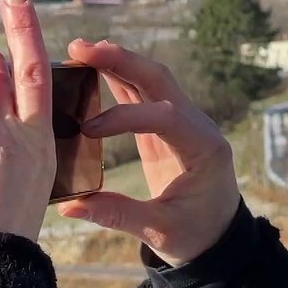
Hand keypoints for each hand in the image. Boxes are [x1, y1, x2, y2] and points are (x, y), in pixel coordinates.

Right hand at [57, 40, 238, 265]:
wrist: (217, 238)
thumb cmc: (196, 236)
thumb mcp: (159, 232)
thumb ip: (117, 215)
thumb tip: (69, 206)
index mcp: (204, 149)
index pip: (166, 117)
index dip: (125, 117)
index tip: (89, 130)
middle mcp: (198, 126)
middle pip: (160, 81)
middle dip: (121, 61)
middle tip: (80, 49)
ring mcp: (183, 121)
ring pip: (151, 79)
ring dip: (117, 62)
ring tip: (79, 50)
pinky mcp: (167, 126)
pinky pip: (144, 94)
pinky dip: (119, 77)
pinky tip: (92, 66)